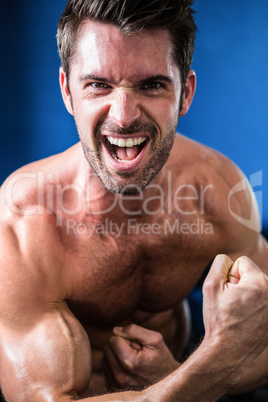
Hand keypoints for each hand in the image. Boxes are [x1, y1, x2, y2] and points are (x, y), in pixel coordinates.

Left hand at [102, 324, 178, 389]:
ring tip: (133, 361)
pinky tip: (128, 369)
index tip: (137, 346)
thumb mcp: (155, 339)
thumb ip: (134, 330)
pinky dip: (114, 366)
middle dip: (119, 346)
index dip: (125, 338)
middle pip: (107, 349)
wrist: (167, 385)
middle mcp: (120, 377)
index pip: (113, 340)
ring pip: (105, 358)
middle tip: (135, 353)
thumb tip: (115, 330)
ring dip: (116, 356)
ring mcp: (116, 386)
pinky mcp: (113, 390)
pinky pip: (105, 370)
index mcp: (130, 362)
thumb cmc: (161, 359)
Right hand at [202, 254, 267, 380]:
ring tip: (239, 312)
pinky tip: (247, 319)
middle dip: (240, 284)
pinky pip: (262, 299)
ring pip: (256, 287)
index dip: (230, 276)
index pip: (242, 262)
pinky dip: (254, 305)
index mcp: (260, 282)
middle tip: (233, 304)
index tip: (228, 293)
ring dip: (247, 295)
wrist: (228, 353)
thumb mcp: (210, 285)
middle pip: (251, 274)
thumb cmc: (218, 320)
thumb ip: (220, 263)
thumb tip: (230, 261)